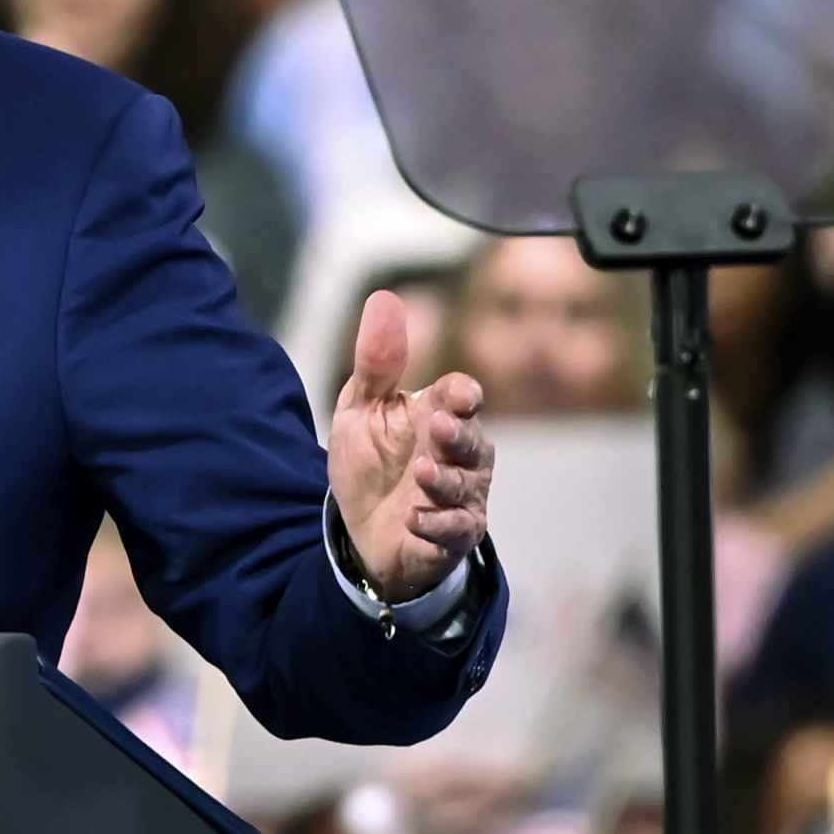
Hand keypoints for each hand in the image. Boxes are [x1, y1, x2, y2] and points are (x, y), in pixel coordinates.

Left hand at [328, 289, 491, 601]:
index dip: (461, 395)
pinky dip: (438, 524)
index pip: (463, 396)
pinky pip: (457, 529)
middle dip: (459, 435)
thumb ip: (377, 362)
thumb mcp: (361, 410)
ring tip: (422, 475)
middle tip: (439, 428)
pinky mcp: (455, 535)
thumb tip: (385, 298)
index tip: (453, 394)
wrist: (360, 530)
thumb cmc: (370, 462)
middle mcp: (461, 454)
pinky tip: (414, 519)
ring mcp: (461, 496)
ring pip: (467, 485)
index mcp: (440, 415)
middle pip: (473, 440)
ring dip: (445, 481)